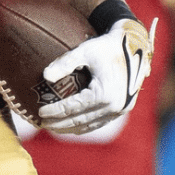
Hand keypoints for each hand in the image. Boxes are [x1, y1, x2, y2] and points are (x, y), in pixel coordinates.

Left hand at [37, 17, 154, 135]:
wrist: (135, 46)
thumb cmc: (107, 46)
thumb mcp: (85, 50)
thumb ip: (65, 62)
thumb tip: (45, 76)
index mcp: (104, 94)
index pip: (72, 107)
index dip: (54, 111)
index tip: (40, 112)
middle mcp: (114, 106)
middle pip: (80, 120)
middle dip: (60, 124)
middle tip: (42, 124)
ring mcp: (120, 110)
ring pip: (90, 125)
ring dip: (71, 128)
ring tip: (54, 127)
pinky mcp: (123, 109)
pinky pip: (101, 122)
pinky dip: (86, 126)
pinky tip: (73, 125)